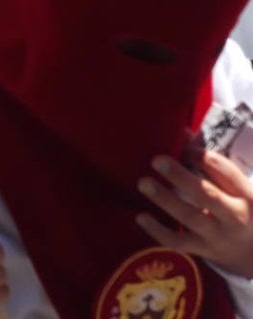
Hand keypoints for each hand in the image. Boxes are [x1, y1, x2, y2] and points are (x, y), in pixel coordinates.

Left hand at [137, 151, 252, 276]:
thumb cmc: (239, 208)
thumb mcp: (237, 188)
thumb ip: (212, 164)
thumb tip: (180, 132)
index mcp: (246, 195)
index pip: (225, 171)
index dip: (202, 157)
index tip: (182, 149)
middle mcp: (235, 216)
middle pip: (207, 195)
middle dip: (180, 176)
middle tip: (156, 160)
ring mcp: (219, 235)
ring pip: (190, 217)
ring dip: (165, 200)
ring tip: (143, 183)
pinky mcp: (203, 250)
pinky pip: (178, 242)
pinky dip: (158, 231)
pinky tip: (141, 217)